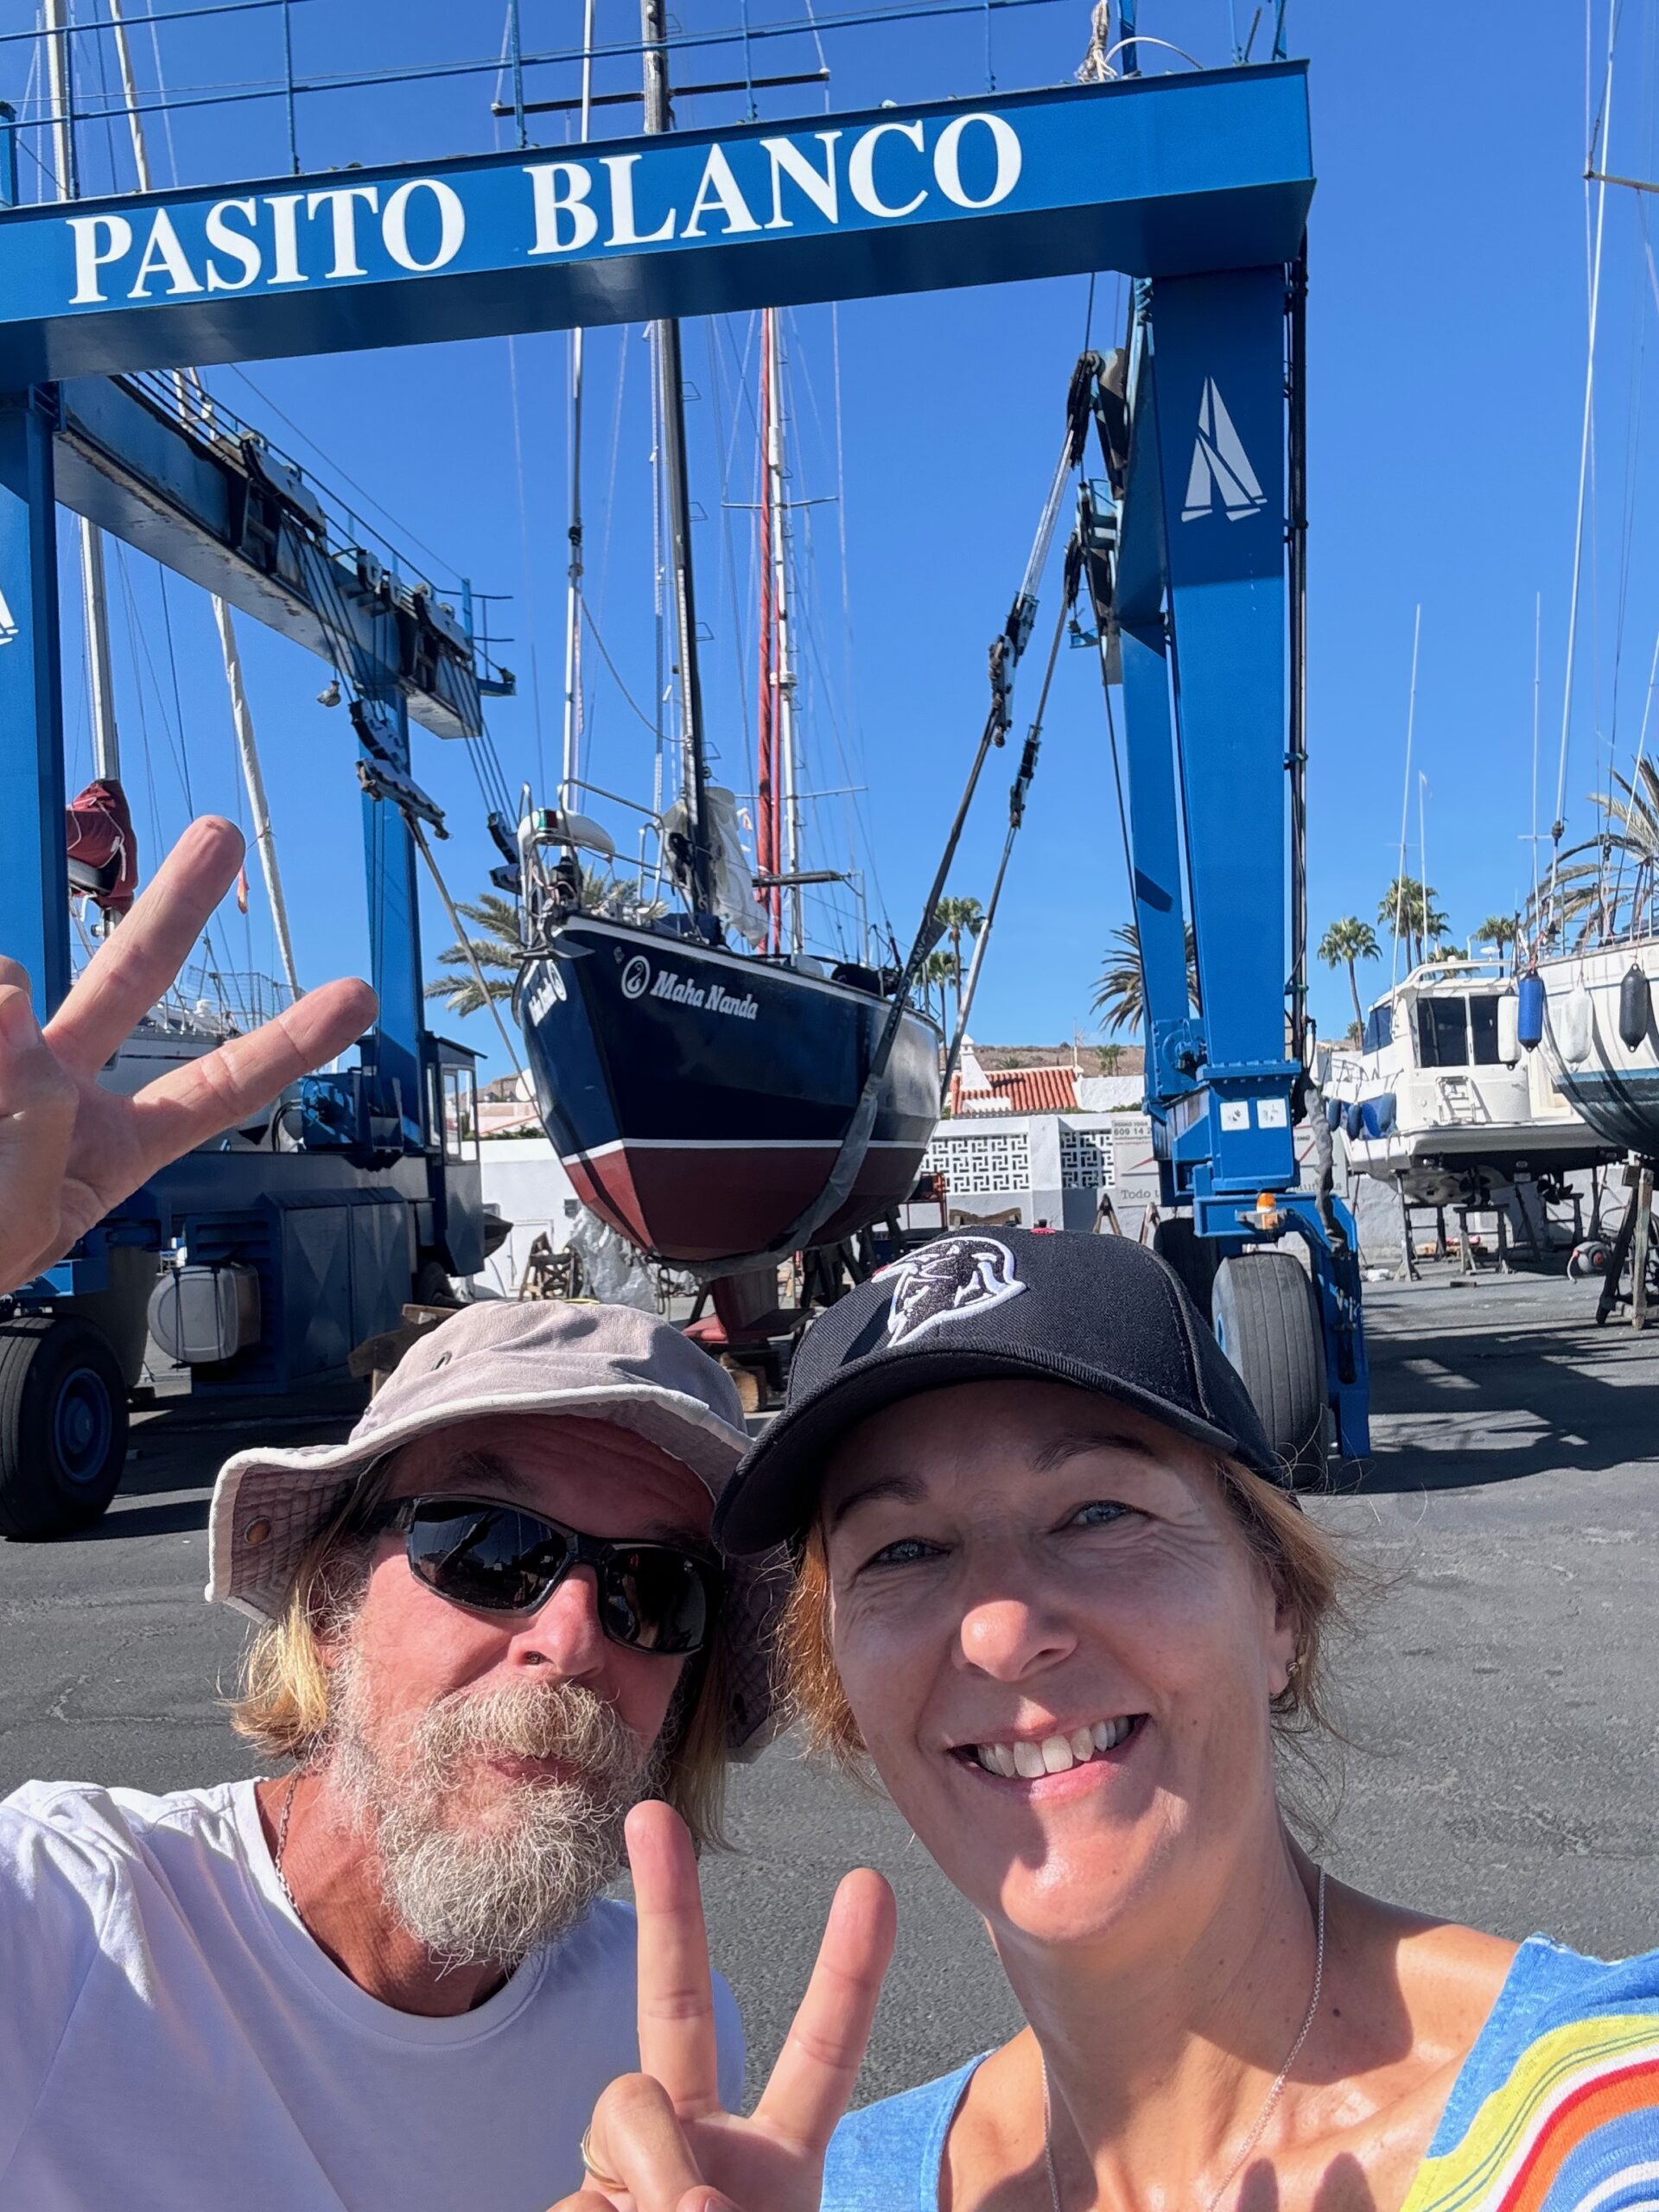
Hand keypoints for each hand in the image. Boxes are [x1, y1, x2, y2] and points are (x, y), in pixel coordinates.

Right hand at [0, 816, 376, 1295]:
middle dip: (178, 904)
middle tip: (223, 833)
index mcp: (109, 1150)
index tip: (358, 995)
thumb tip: (5, 994)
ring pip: (6, 986)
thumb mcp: (13, 1223)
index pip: (219, 1089)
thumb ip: (24, 1120)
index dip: (290, 1042)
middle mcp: (54, 1088)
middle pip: (131, 978)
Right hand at [548, 1800, 896, 2211]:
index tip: (872, 1880)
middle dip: (668, 1905)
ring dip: (652, 2171)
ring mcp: (624, 2170)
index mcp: (774, 2164)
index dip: (847, 1974)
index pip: (820, 2056)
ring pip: (625, 2105)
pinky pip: (578, 2195)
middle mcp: (699, 2144)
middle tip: (652, 1813)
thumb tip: (682, 2195)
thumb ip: (738, 2208)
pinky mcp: (568, 2204)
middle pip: (676, 2004)